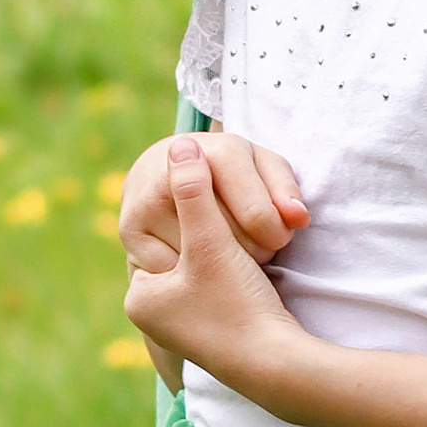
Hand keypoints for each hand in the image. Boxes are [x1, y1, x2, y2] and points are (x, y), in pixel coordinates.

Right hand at [118, 126, 308, 277]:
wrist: (166, 165)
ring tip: (226, 250)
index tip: (279, 240)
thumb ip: (284, 191)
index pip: (257, 213)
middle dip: (248, 250)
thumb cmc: (230, 171)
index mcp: (214, 152)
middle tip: (251, 245)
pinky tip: (199, 261)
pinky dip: (190, 275)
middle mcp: (171, 175)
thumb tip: (297, 218)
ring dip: (219, 267)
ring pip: (198, 261)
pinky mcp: (129, 234)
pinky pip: (172, 275)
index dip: (274, 234)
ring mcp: (144, 204)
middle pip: (227, 240)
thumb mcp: (263, 169)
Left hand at [124, 136, 304, 384]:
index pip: (159, 228)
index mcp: (140, 297)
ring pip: (203, 261)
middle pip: (181, 246)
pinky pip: (219, 279)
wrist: (280, 365)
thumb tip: (179, 145)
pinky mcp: (214, 328)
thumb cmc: (238, 305)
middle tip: (229, 217)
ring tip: (247, 240)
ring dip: (226, 242)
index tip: (214, 198)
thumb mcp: (211, 241)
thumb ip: (193, 192)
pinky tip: (255, 259)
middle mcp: (155, 315)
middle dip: (207, 225)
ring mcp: (184, 324)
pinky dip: (235, 264)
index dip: (189, 206)